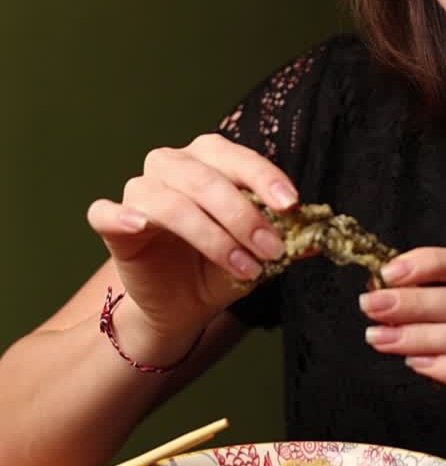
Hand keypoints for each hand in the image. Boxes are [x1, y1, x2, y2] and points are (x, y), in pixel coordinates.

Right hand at [87, 135, 297, 345]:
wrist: (180, 306)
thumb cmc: (218, 267)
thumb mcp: (259, 256)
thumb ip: (285, 241)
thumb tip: (320, 238)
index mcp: (209, 160)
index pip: (238, 159)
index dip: (265, 178)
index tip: (292, 206)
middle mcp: (172, 166)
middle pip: (205, 179)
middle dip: (243, 215)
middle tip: (271, 249)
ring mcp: (139, 192)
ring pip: (169, 200)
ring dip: (210, 234)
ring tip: (242, 265)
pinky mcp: (113, 225)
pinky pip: (106, 212)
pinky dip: (120, 216)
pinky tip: (139, 225)